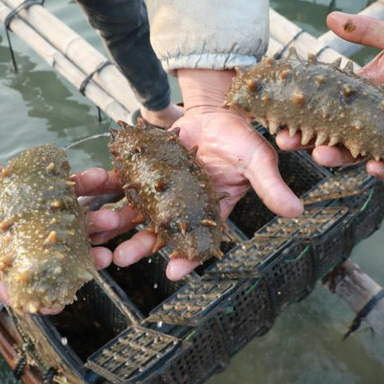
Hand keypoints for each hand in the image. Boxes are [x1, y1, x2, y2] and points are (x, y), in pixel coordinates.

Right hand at [0, 113, 114, 308]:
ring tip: (114, 220)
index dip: (41, 296)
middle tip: (103, 259)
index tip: (65, 301)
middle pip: (55, 257)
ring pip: (67, 225)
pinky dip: (83, 185)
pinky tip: (102, 179)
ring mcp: (30, 218)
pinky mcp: (36, 193)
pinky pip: (64, 191)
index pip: (17, 288)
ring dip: (92, 223)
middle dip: (81, 259)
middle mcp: (17, 243)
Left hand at [80, 106, 303, 280]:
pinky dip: (103, 186)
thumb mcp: (258, 161)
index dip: (188, 258)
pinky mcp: (141, 170)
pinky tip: (87, 191)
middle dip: (139, 246)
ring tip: (98, 229)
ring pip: (133, 212)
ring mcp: (158, 190)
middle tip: (120, 259)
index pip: (199, 241)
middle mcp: (181, 207)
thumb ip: (271, 187)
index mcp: (210, 212)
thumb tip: (296, 212)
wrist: (216, 111)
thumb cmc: (240, 138)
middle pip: (158, 233)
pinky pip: (118, 181)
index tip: (174, 272)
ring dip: (115, 222)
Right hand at [276, 11, 383, 178]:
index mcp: (360, 92)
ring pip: (356, 153)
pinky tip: (374, 167)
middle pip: (331, 133)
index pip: (323, 102)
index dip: (299, 108)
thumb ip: (367, 32)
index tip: (275, 110)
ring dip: (338, 156)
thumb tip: (330, 18)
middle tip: (286, 140)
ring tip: (323, 154)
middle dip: (307, 139)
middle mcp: (368, 119)